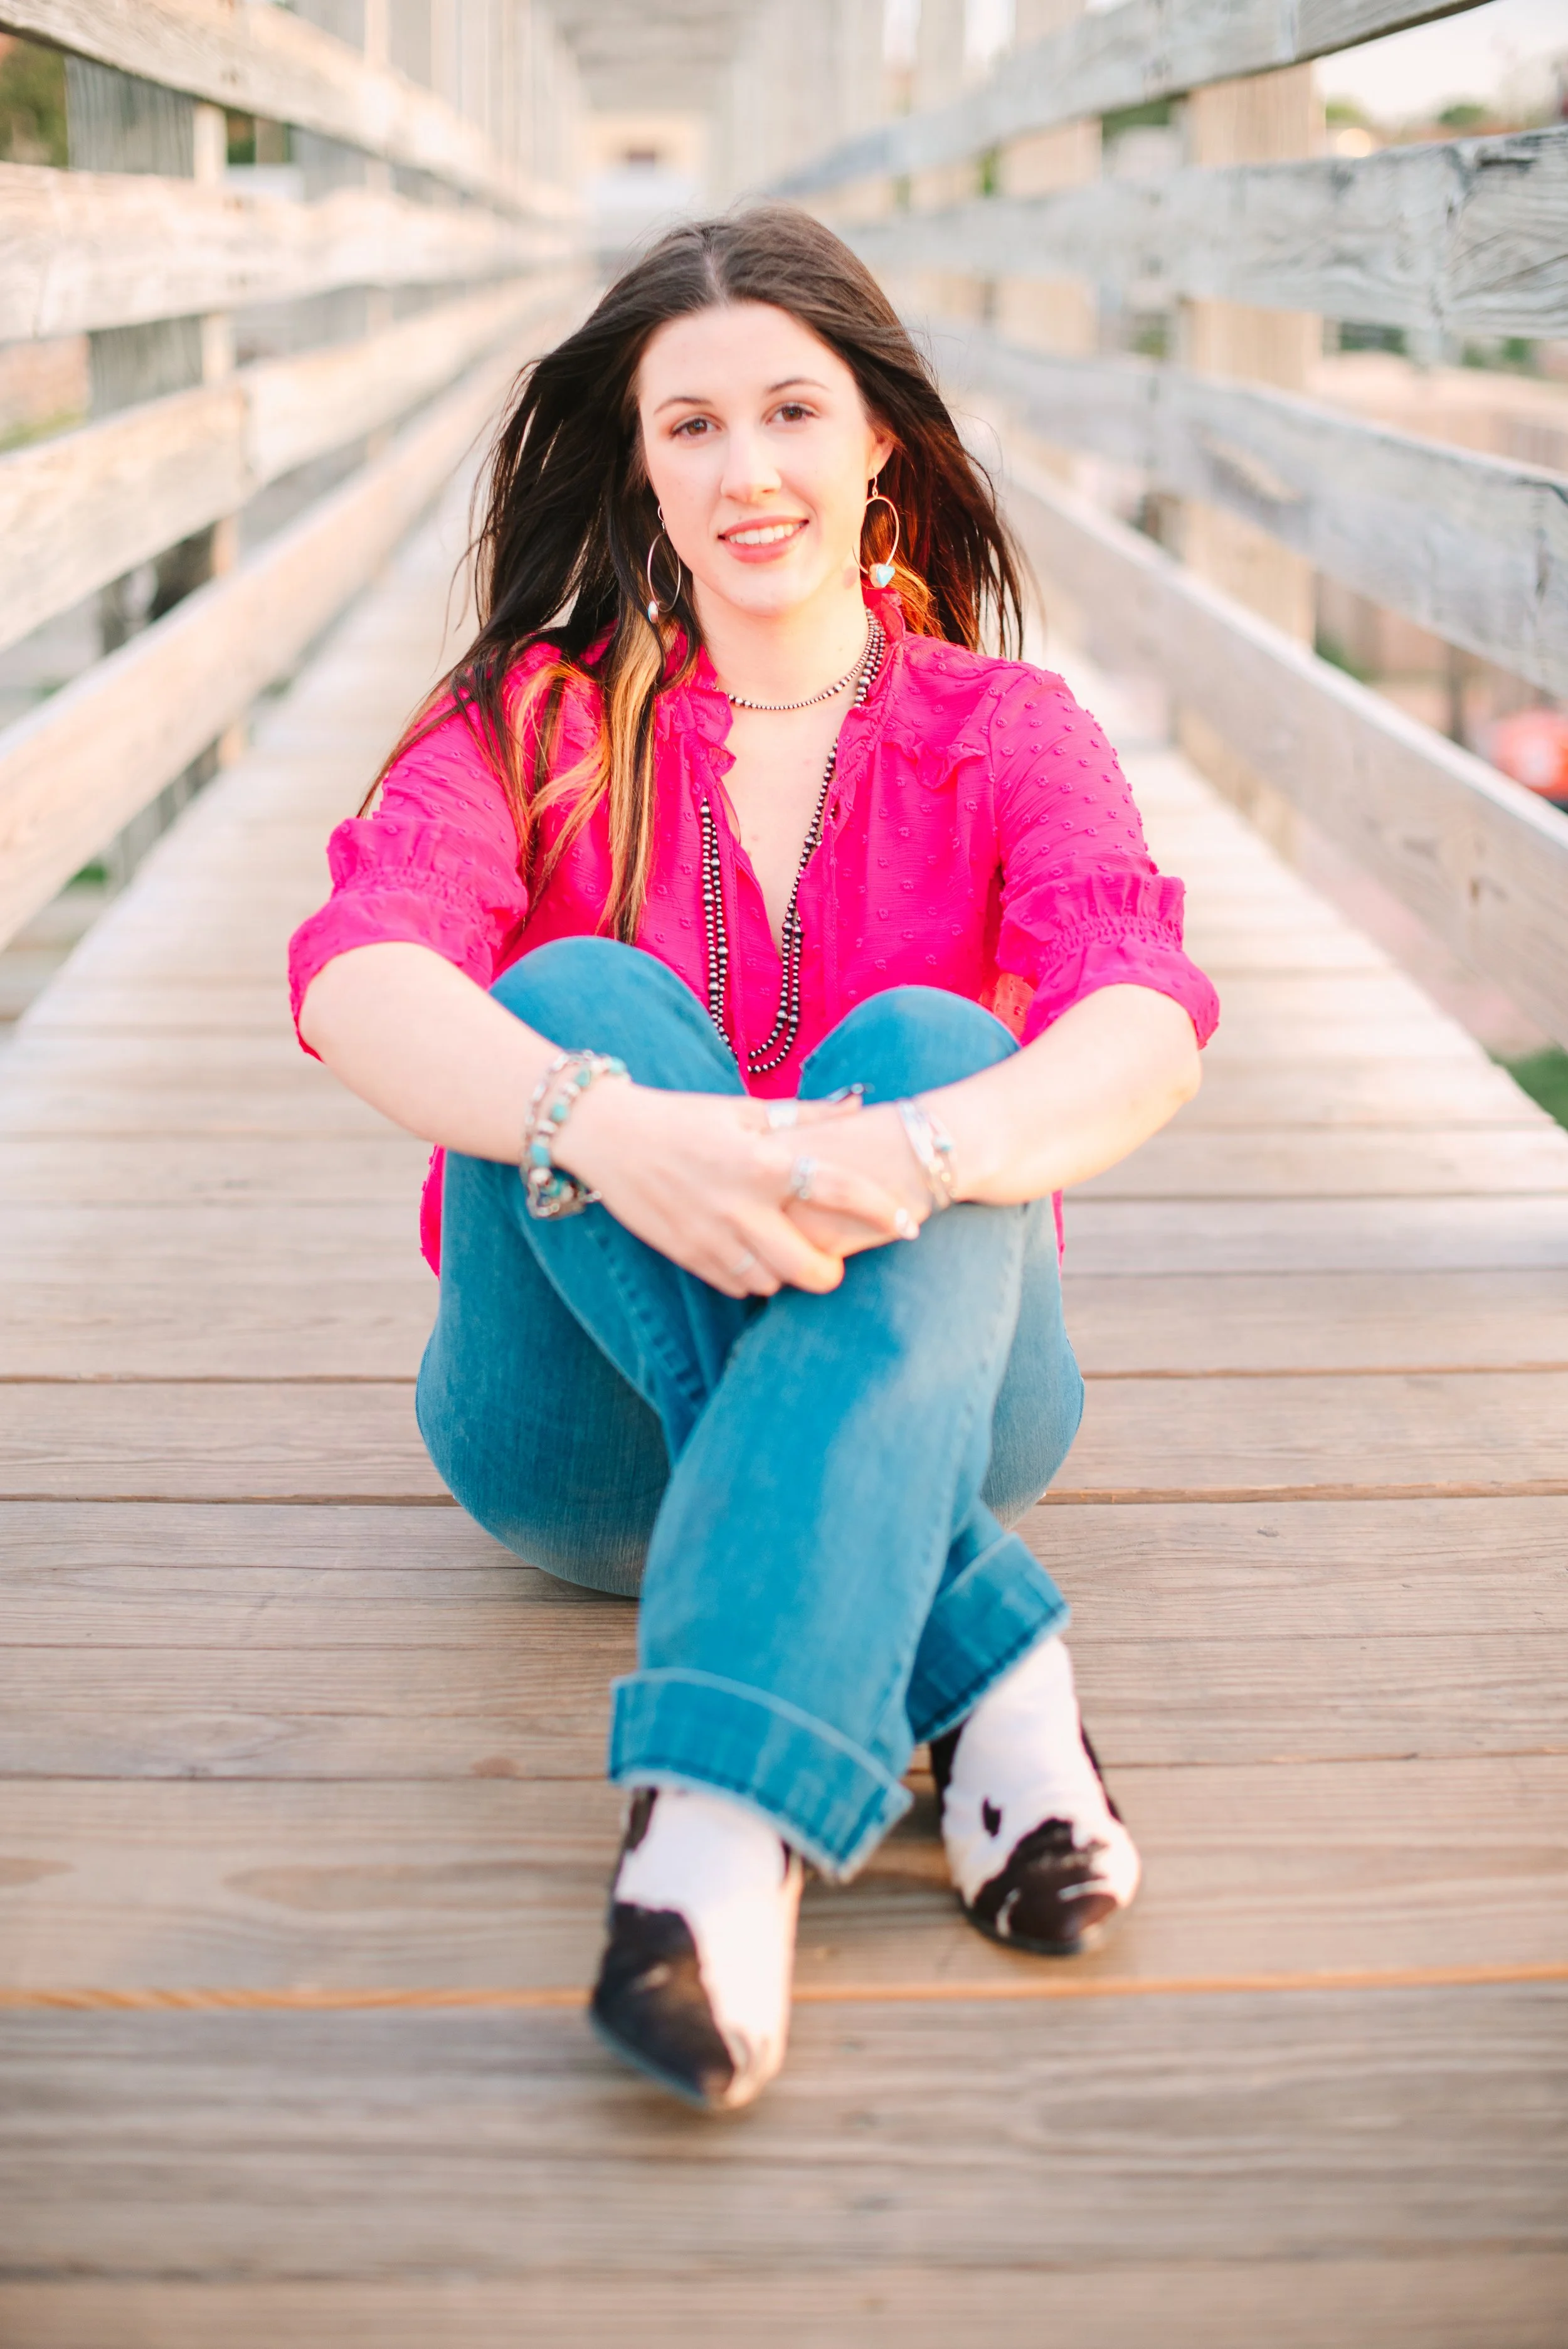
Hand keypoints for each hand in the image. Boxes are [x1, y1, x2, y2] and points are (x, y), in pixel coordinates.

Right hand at [552, 1083, 916, 1296]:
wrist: (607, 1136)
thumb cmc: (684, 1117)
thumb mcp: (745, 1110)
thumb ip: (807, 1116)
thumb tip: (861, 1105)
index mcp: (761, 1160)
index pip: (837, 1189)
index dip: (880, 1211)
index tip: (908, 1225)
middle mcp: (739, 1204)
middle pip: (809, 1268)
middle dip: (831, 1271)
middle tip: (835, 1261)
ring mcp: (711, 1236)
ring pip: (773, 1284)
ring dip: (789, 1275)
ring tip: (790, 1253)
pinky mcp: (688, 1256)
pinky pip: (738, 1286)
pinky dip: (754, 1279)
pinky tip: (754, 1256)